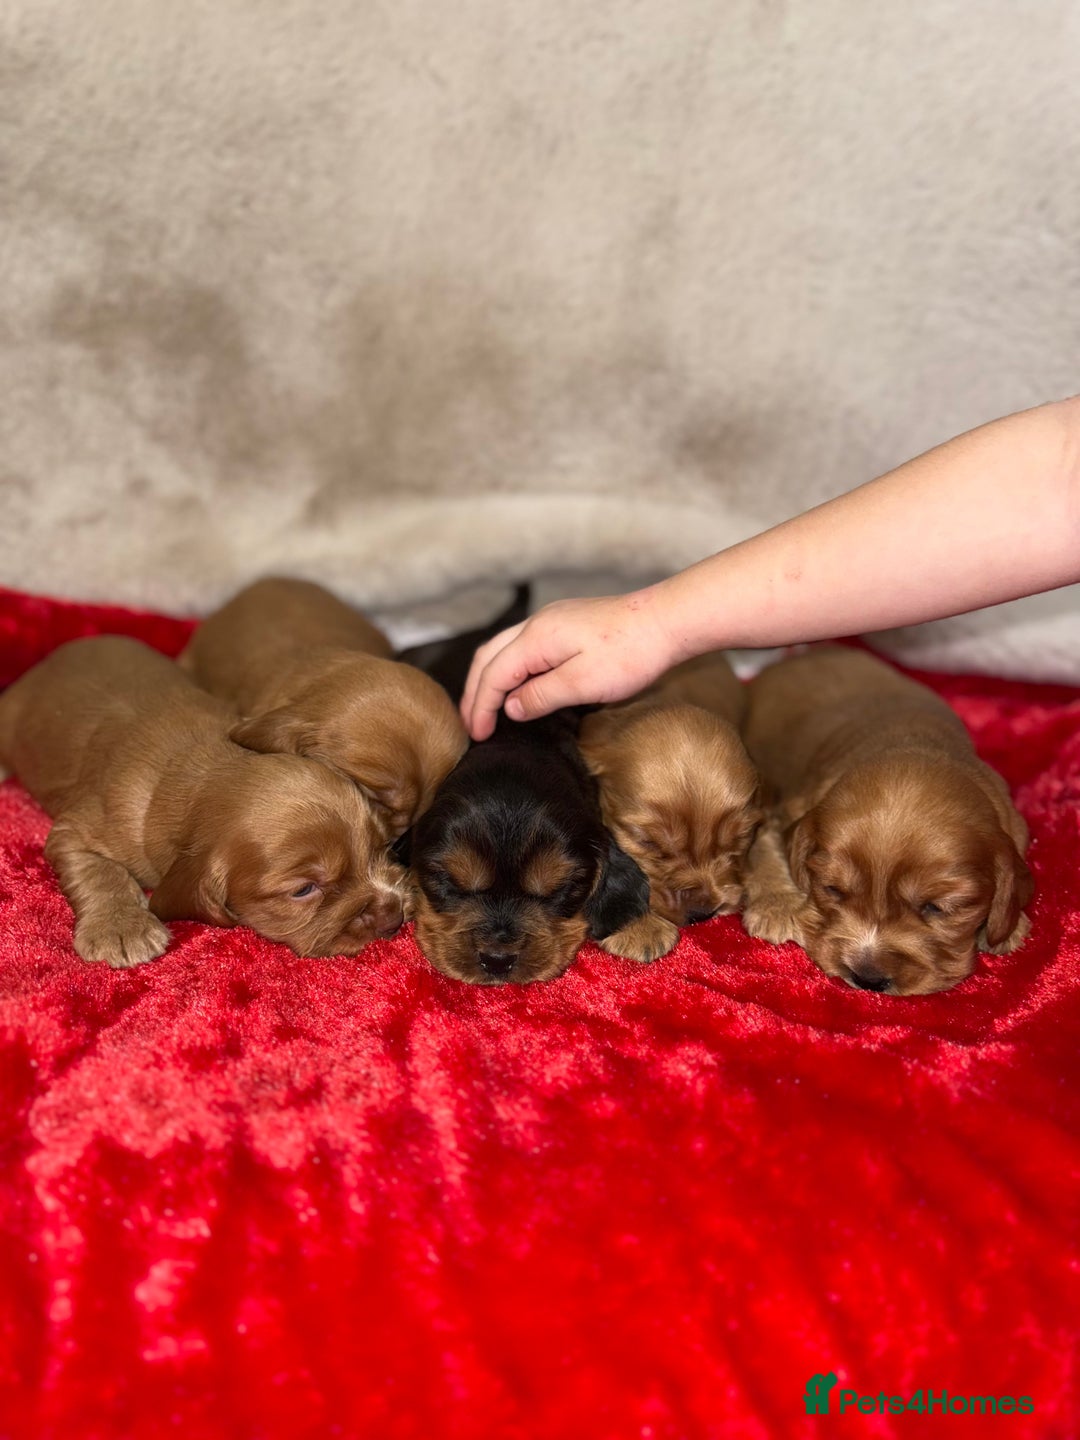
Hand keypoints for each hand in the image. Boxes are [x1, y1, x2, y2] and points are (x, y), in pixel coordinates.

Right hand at [461, 589, 677, 739]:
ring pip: (503, 649)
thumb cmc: (631, 653)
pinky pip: (523, 646)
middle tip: (471, 725)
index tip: (477, 735)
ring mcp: (551, 620)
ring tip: (486, 708)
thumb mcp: (584, 684)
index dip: (481, 706)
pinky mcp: (565, 623)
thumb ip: (542, 695)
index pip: (493, 674)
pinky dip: (509, 669)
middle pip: (489, 657)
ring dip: (490, 679)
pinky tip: (518, 686)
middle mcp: (537, 624)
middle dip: (475, 692)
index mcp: (536, 638)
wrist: (667, 621)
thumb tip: (511, 707)